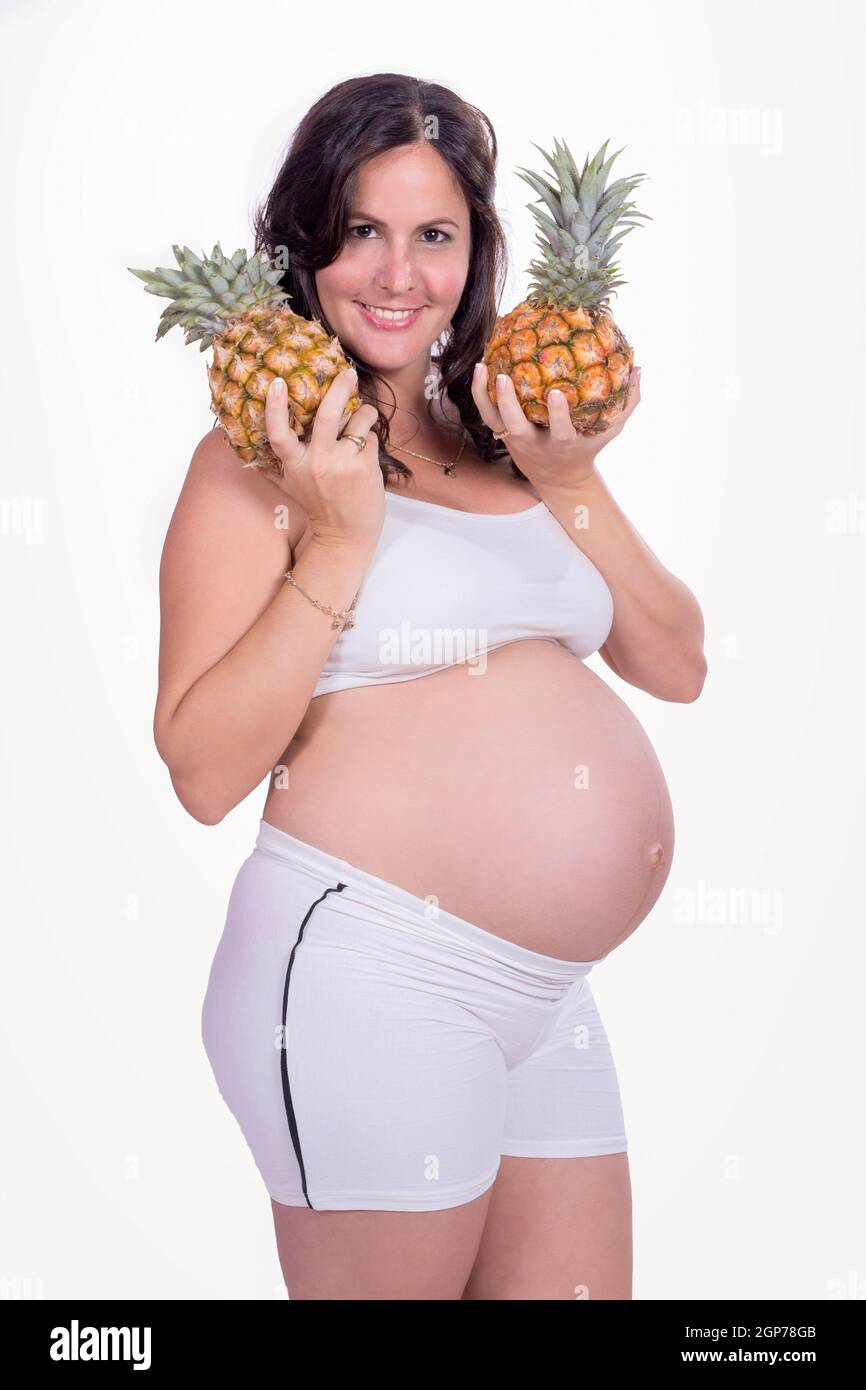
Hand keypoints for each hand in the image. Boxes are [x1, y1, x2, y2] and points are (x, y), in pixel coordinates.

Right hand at [264, 367, 383, 552]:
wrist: (345, 536)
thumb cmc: (319, 507)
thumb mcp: (292, 485)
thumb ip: (276, 464)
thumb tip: (244, 450)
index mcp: (295, 465)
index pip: (278, 433)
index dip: (275, 406)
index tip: (276, 382)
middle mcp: (317, 462)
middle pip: (327, 413)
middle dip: (340, 387)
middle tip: (347, 373)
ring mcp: (343, 464)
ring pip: (358, 419)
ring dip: (365, 413)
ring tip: (365, 416)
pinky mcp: (365, 467)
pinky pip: (372, 437)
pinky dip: (371, 438)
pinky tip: (367, 450)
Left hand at [471, 362, 641, 490]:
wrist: (559, 479)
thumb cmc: (587, 448)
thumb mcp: (610, 430)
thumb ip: (628, 401)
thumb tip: (639, 367)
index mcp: (563, 443)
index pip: (560, 431)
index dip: (557, 414)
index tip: (555, 394)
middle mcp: (536, 443)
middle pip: (517, 425)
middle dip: (509, 403)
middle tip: (504, 377)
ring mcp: (516, 439)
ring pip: (495, 419)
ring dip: (486, 395)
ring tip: (484, 365)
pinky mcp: (503, 434)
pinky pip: (487, 414)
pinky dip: (481, 393)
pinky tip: (481, 367)